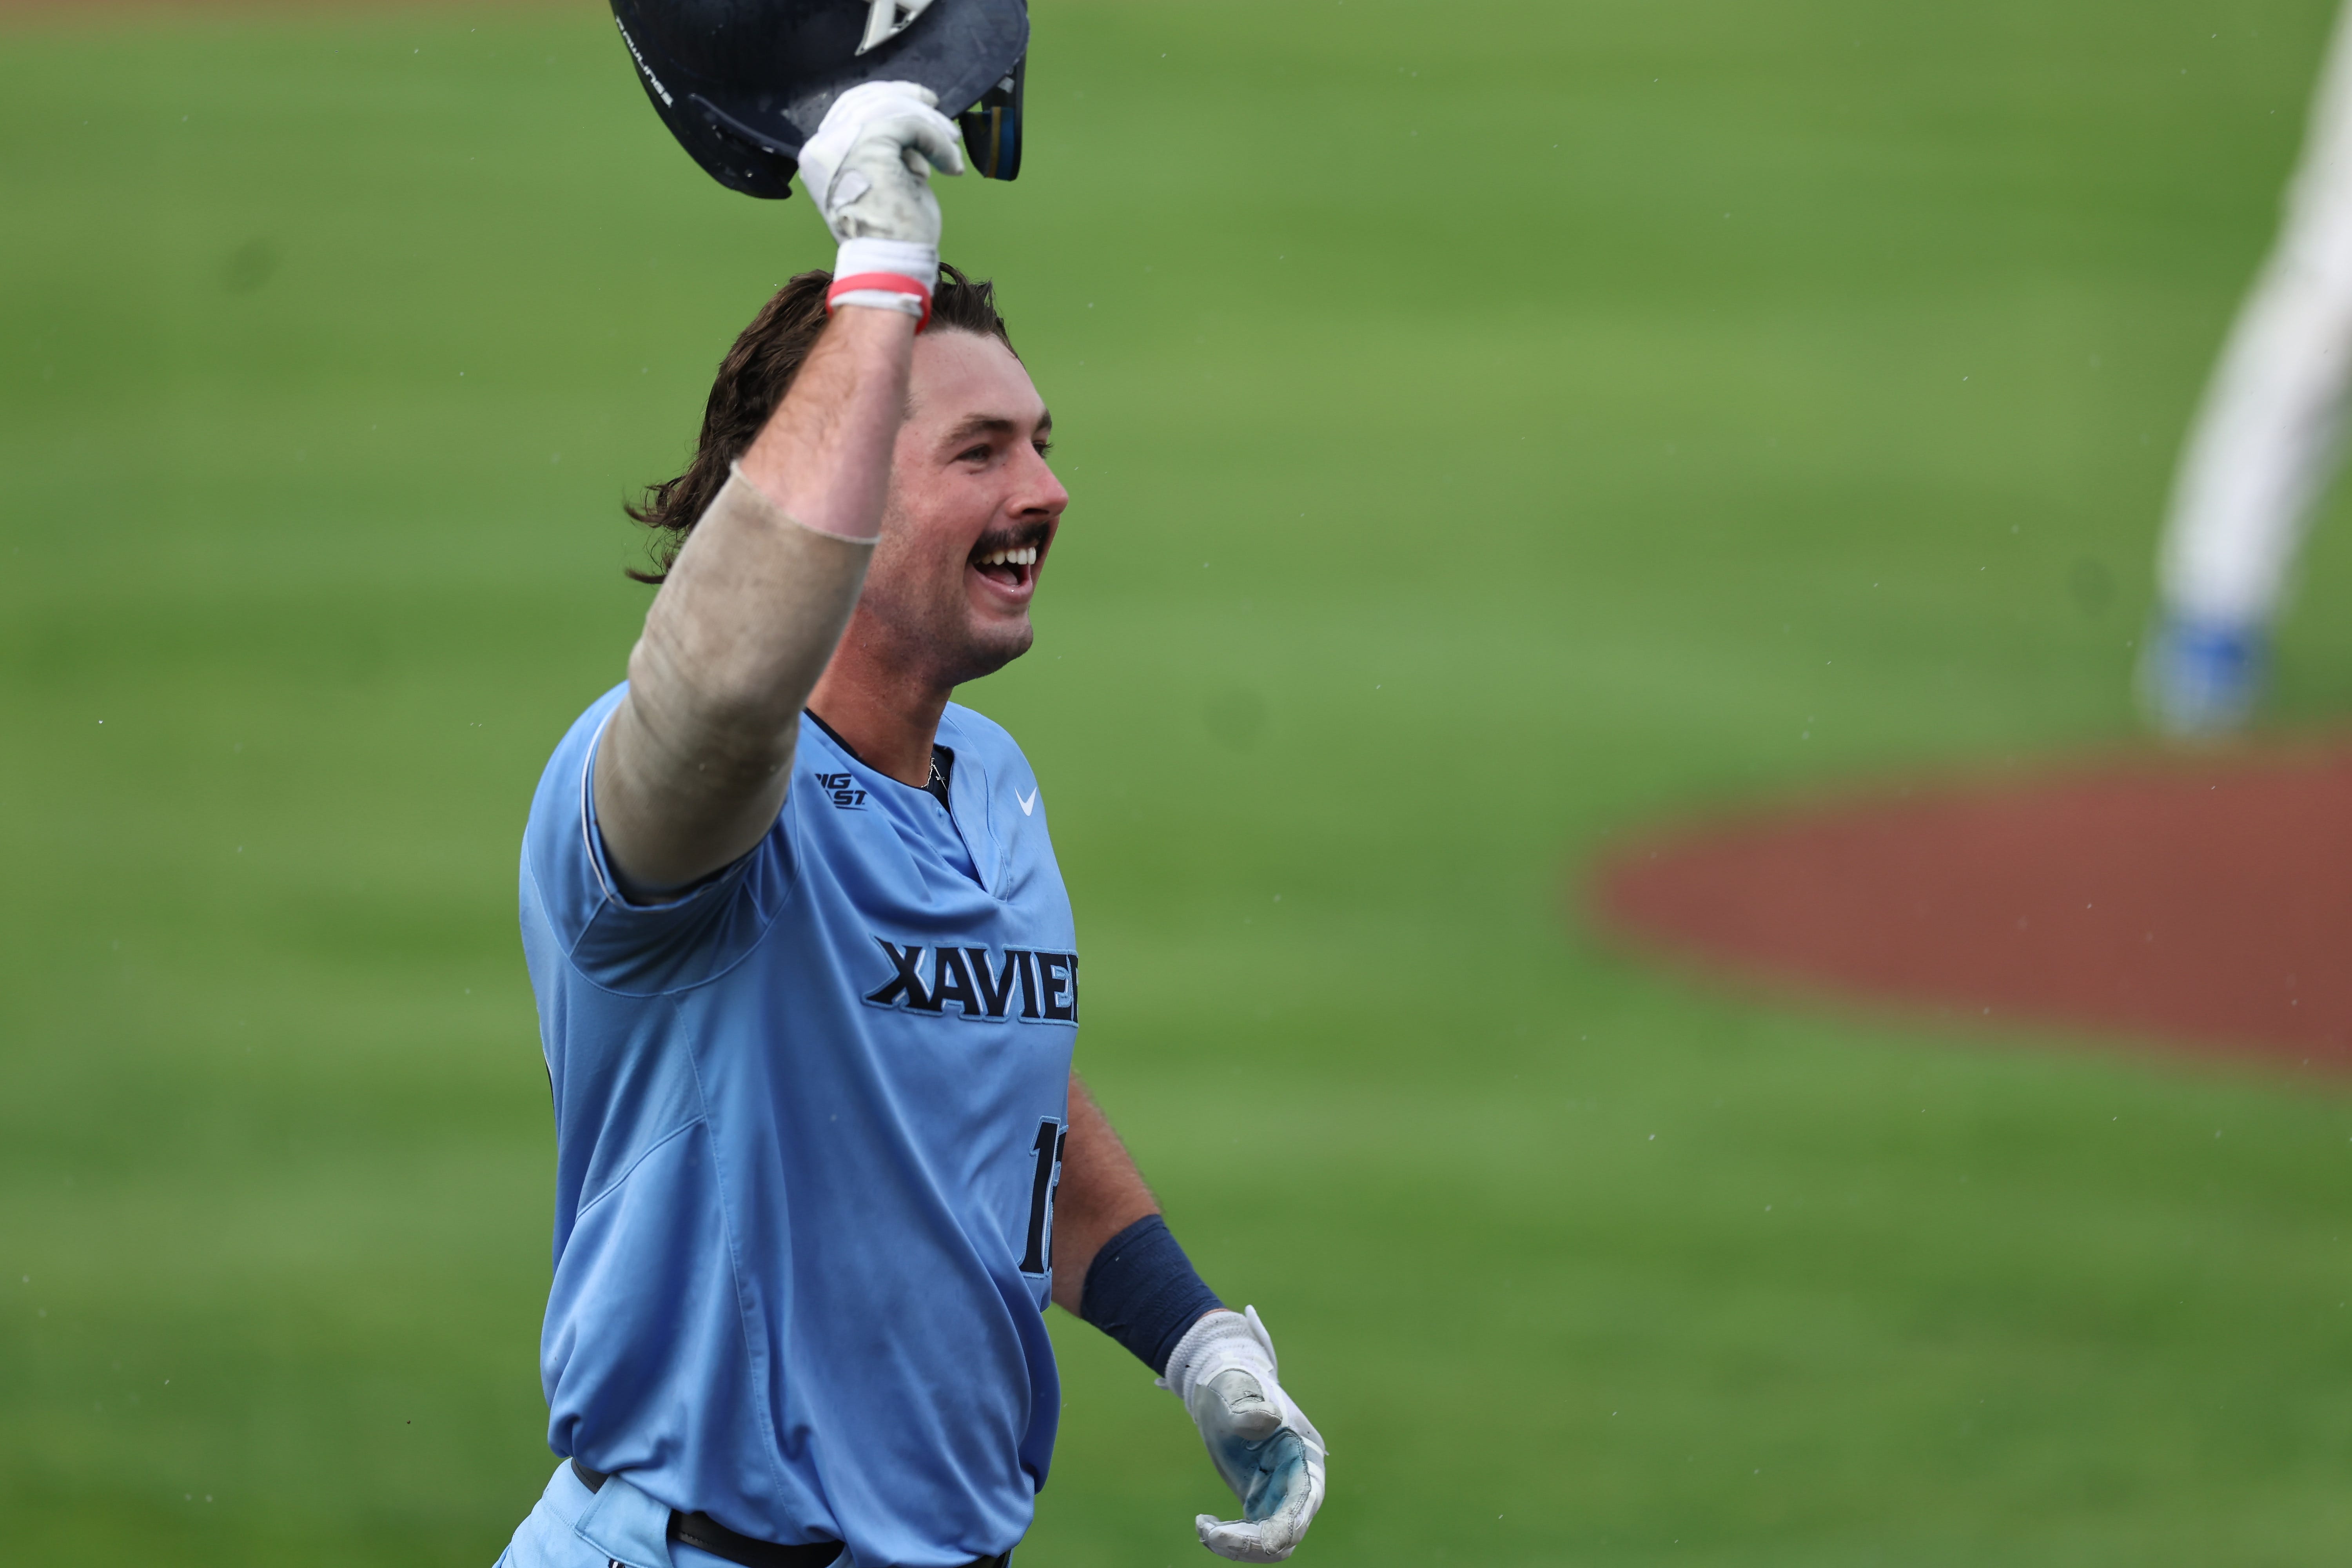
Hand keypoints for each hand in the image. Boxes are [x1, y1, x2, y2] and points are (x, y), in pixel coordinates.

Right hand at [795, 80, 964, 246]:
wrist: (889, 264)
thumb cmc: (891, 236)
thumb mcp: (881, 183)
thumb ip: (882, 154)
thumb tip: (907, 134)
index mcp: (820, 155)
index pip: (849, 108)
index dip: (886, 98)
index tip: (919, 104)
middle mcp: (824, 145)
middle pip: (867, 99)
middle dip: (908, 100)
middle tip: (938, 111)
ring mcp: (844, 143)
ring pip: (891, 107)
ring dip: (929, 124)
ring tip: (951, 144)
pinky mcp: (871, 146)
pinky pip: (910, 125)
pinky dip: (936, 141)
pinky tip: (950, 166)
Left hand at [1161, 1307, 1326, 1561]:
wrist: (1222, 1383)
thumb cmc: (1233, 1382)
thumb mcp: (1238, 1391)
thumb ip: (1251, 1408)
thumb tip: (1268, 1417)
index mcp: (1304, 1453)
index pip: (1307, 1500)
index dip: (1287, 1524)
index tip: (1256, 1539)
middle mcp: (1298, 1479)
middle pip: (1289, 1530)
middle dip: (1254, 1543)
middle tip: (1211, 1534)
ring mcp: (1278, 1492)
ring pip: (1271, 1540)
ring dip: (1240, 1546)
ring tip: (1205, 1530)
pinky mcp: (1258, 1499)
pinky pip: (1252, 1534)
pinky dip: (1230, 1538)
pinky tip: (1204, 1524)